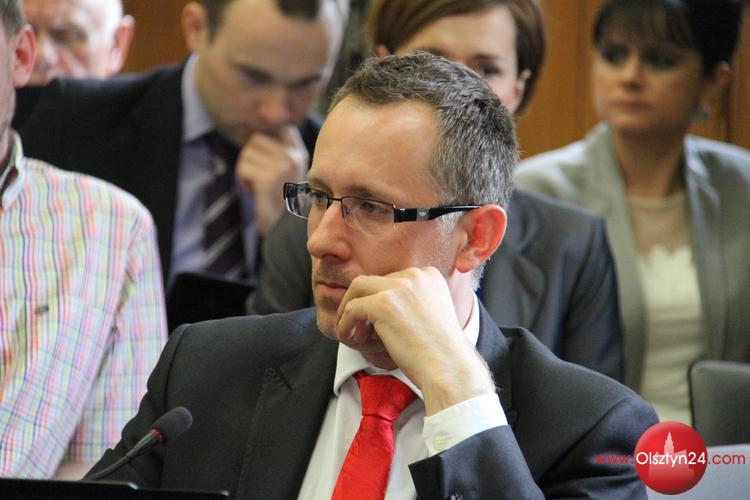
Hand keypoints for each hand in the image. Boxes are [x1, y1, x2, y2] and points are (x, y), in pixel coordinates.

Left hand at [235, 126, 307, 236]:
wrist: (286, 231)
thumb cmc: (280, 202)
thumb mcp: (285, 171)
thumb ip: (276, 150)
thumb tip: (256, 126)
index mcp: (299, 152)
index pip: (277, 127)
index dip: (263, 139)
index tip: (262, 159)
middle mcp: (295, 156)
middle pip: (257, 138)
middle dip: (250, 158)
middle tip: (258, 178)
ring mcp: (284, 166)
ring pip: (247, 153)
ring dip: (245, 170)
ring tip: (258, 186)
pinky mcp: (270, 178)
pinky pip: (243, 167)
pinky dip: (243, 181)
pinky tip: (254, 193)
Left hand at [335, 267, 494, 414]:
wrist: (449, 369)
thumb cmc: (440, 351)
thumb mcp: (430, 315)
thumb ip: (411, 302)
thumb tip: (381, 303)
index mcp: (429, 275)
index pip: (393, 279)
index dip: (380, 298)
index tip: (376, 319)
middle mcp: (415, 275)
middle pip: (374, 281)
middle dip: (363, 302)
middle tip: (358, 326)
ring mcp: (399, 287)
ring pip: (358, 288)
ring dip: (348, 307)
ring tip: (351, 330)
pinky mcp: (383, 303)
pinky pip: (352, 308)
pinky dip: (345, 322)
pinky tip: (348, 337)